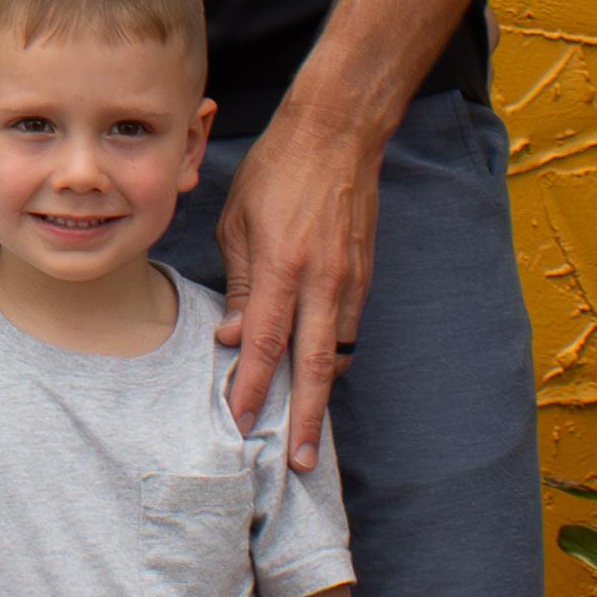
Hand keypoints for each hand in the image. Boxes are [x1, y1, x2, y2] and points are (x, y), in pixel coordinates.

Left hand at [217, 101, 380, 473]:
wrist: (338, 134)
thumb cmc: (276, 171)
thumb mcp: (239, 220)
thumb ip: (239, 284)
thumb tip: (232, 338)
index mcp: (282, 266)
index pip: (264, 341)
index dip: (252, 386)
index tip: (240, 422)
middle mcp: (322, 280)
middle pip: (313, 365)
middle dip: (304, 417)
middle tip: (299, 461)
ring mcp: (350, 280)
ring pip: (337, 352)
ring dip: (321, 395)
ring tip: (307, 432)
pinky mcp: (365, 275)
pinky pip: (349, 330)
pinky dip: (333, 360)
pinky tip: (319, 378)